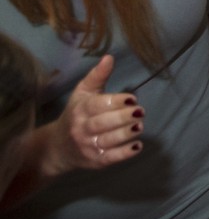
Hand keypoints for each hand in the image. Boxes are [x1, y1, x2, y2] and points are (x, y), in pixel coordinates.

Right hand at [41, 56, 144, 173]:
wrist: (58, 147)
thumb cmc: (76, 114)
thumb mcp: (83, 93)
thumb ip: (97, 76)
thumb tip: (109, 57)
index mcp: (80, 109)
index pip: (97, 105)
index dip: (116, 102)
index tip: (132, 98)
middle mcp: (81, 128)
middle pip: (103, 123)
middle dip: (124, 117)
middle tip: (140, 112)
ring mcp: (87, 146)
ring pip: (108, 141)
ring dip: (127, 134)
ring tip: (140, 126)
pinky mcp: (95, 161)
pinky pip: (111, 158)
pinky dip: (125, 153)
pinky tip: (137, 146)